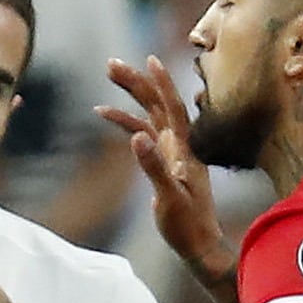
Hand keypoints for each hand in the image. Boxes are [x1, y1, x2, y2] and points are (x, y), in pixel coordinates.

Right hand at [100, 54, 233, 289]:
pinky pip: (142, 131)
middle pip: (158, 102)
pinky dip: (124, 120)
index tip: (150, 60)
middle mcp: (179, 143)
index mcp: (184, 148)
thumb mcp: (168, 197)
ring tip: (109, 74)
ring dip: (130, 94)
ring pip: (149, 112)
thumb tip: (136, 137)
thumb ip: (153, 167)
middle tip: (111, 63)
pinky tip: (104, 113)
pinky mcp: (162, 159)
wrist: (197, 243)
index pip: (173, 107)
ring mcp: (171, 150)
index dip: (162, 83)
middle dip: (137, 81)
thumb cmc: (187, 224)